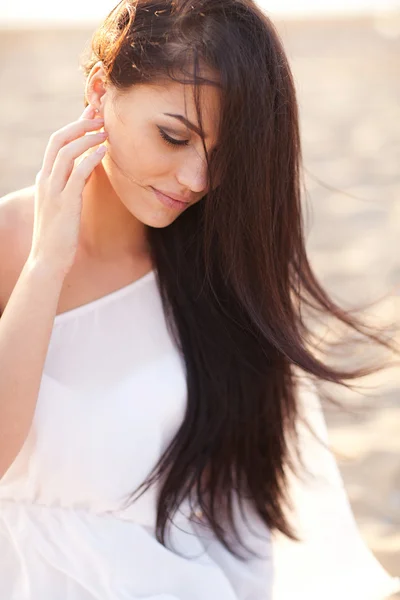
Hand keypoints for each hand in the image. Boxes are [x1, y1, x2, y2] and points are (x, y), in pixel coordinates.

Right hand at [28, 104, 107, 276]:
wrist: (47, 260)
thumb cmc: (57, 236)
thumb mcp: (61, 206)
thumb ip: (68, 186)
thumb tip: (84, 172)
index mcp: (44, 179)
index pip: (56, 143)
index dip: (74, 126)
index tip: (91, 114)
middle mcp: (45, 180)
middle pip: (58, 139)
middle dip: (79, 123)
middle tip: (100, 115)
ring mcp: (53, 190)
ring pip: (67, 152)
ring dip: (87, 137)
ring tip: (106, 131)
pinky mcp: (65, 202)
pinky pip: (78, 172)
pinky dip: (91, 158)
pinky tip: (104, 152)